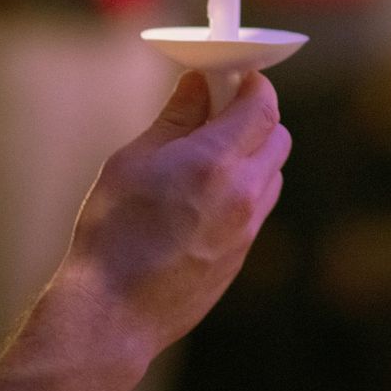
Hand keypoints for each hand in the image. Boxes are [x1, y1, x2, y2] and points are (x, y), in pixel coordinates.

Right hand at [57, 71, 290, 357]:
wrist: (112, 316)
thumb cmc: (112, 235)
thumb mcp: (133, 162)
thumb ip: (175, 118)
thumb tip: (198, 84)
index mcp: (215, 162)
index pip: (262, 106)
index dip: (254, 83)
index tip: (236, 75)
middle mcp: (243, 194)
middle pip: (278, 137)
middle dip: (256, 117)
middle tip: (218, 112)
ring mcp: (248, 229)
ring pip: (272, 173)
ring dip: (253, 154)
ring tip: (207, 156)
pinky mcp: (242, 255)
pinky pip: (258, 207)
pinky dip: (244, 187)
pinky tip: (204, 195)